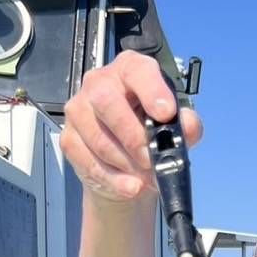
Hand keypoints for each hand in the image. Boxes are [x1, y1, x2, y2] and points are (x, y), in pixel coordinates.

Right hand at [60, 51, 202, 203]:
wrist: (127, 165)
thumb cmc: (150, 135)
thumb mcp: (176, 127)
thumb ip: (187, 125)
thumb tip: (188, 126)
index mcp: (130, 70)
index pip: (137, 71)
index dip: (152, 90)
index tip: (165, 113)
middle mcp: (99, 83)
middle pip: (107, 102)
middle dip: (133, 137)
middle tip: (151, 159)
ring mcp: (79, 110)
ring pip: (98, 138)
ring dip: (125, 163)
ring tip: (145, 176)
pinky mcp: (69, 139)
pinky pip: (89, 162)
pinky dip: (113, 180)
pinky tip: (130, 186)